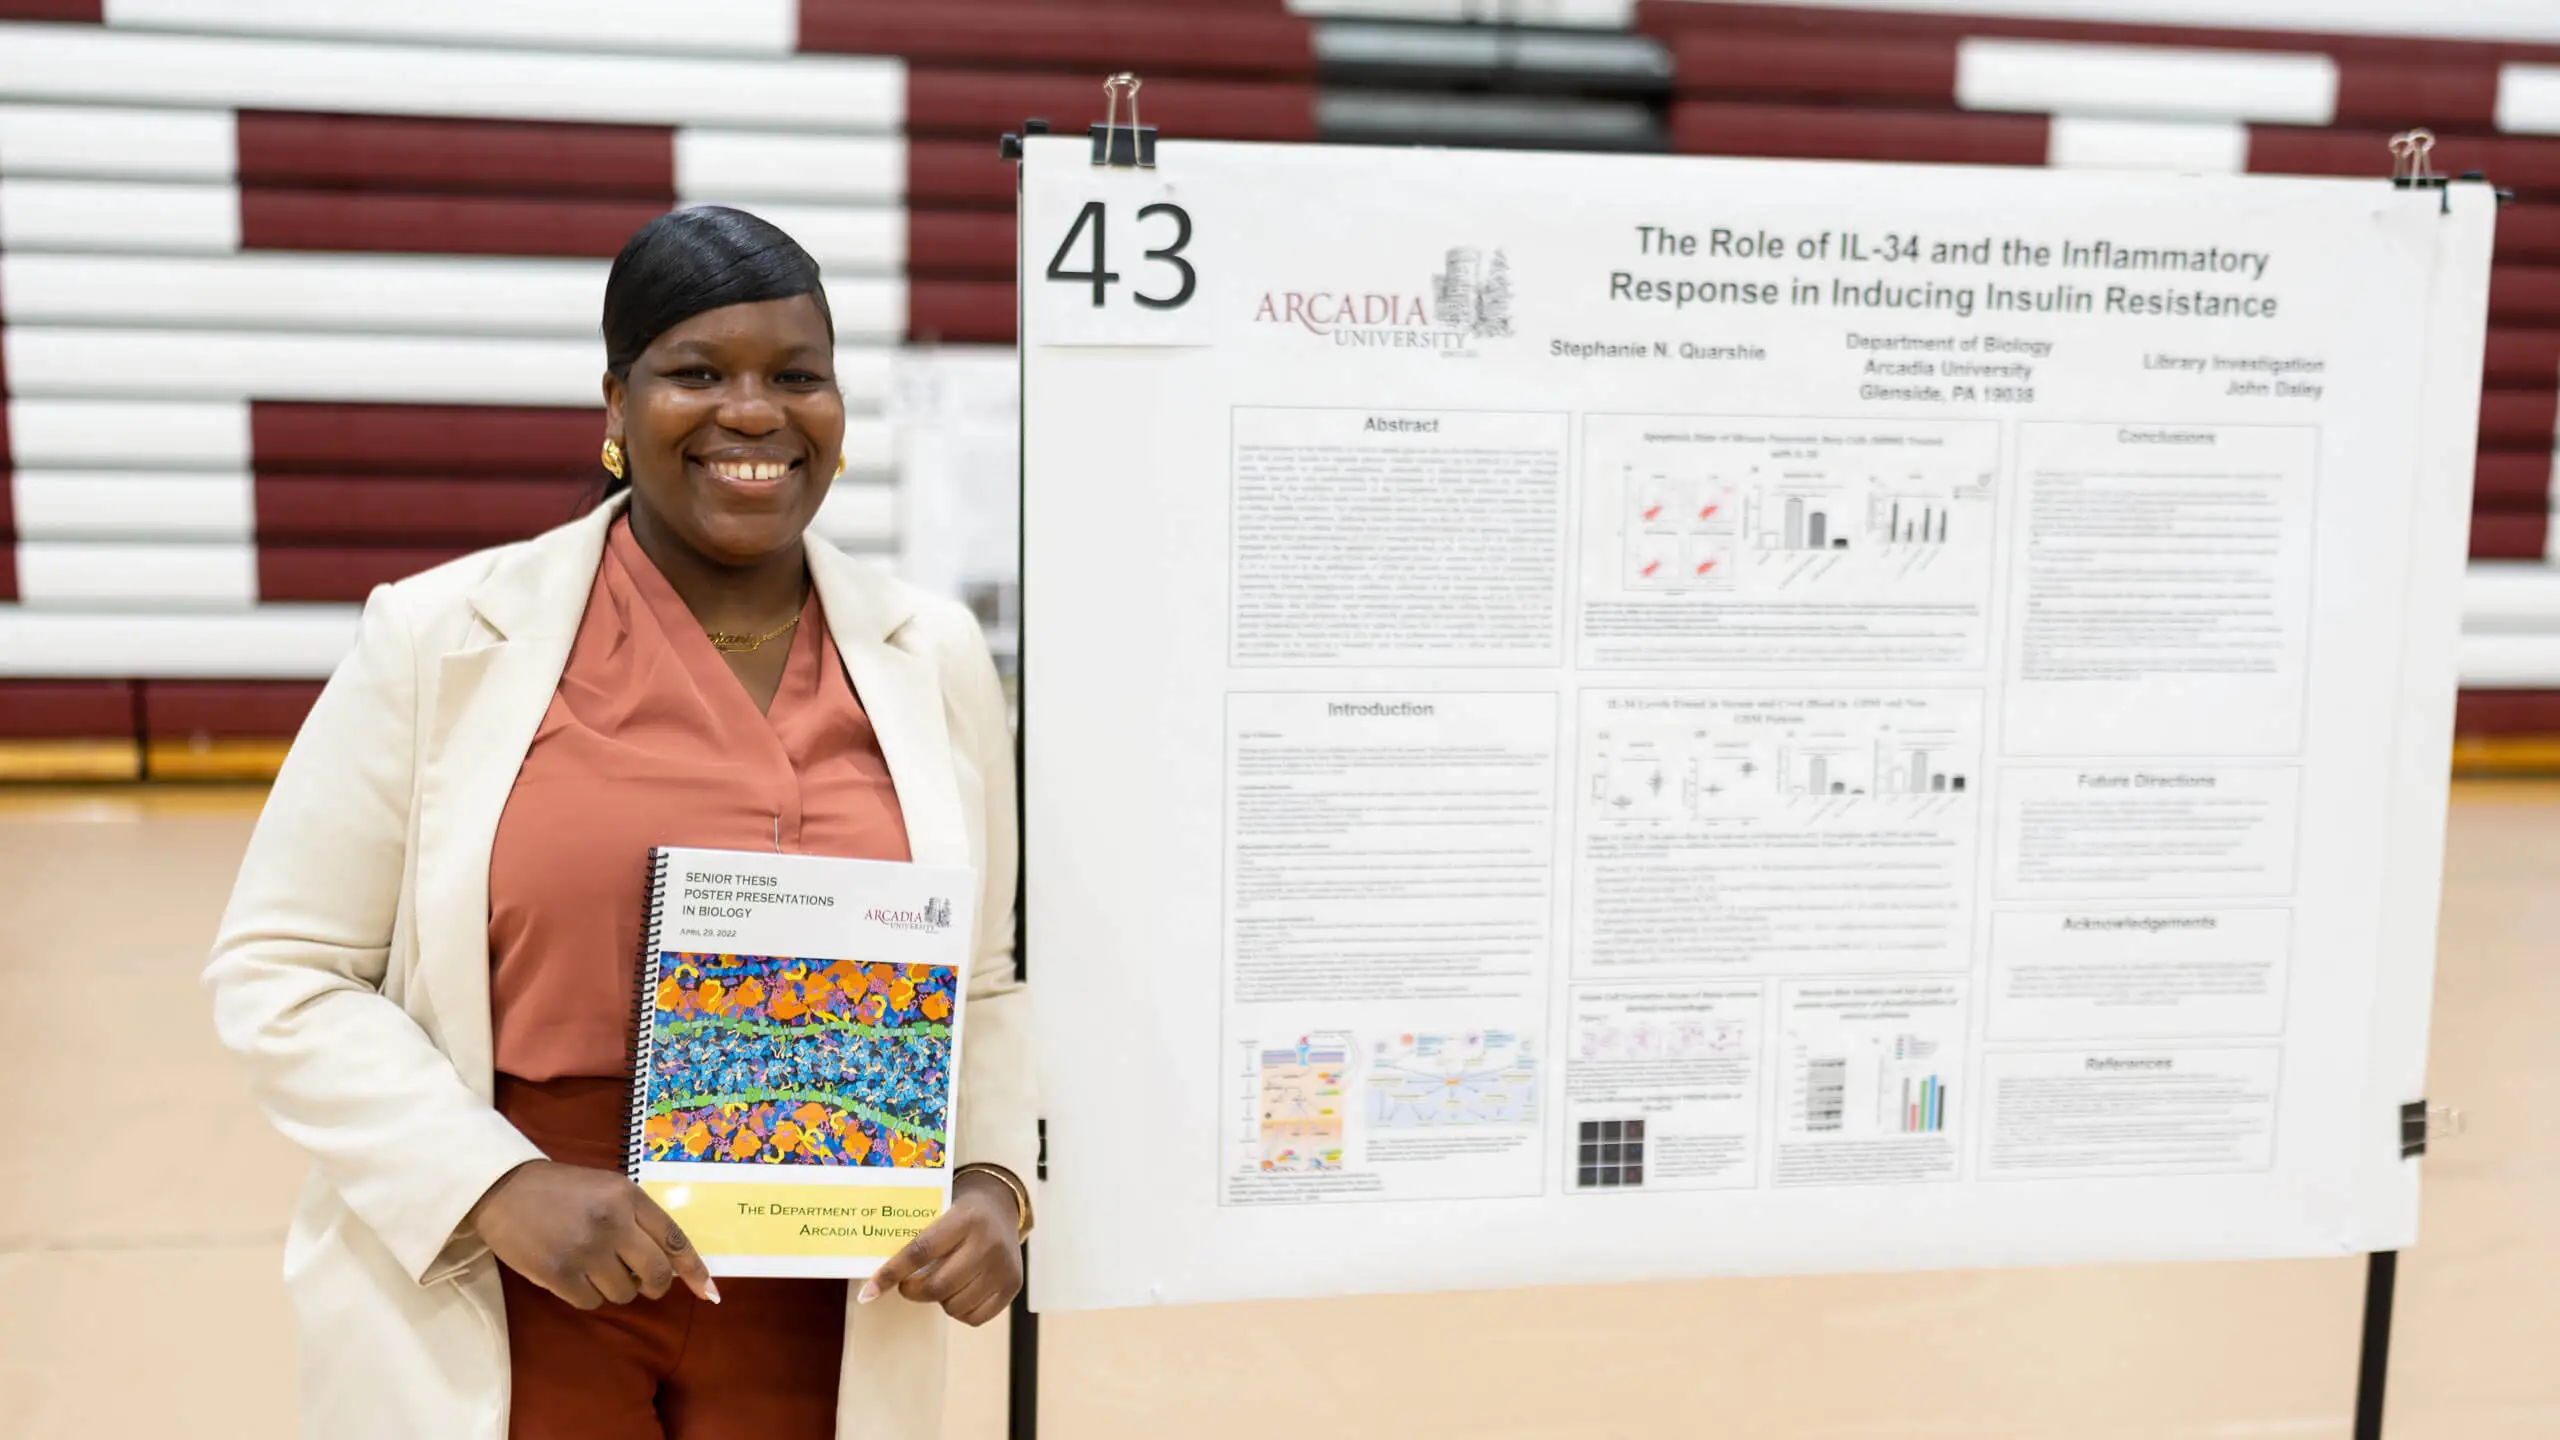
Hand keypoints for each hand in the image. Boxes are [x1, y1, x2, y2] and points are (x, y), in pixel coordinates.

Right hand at [468, 1160, 718, 1310]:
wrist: (503, 1188)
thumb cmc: (562, 1190)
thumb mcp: (609, 1189)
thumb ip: (639, 1218)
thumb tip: (669, 1262)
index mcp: (629, 1197)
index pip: (675, 1239)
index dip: (694, 1270)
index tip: (708, 1292)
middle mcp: (613, 1223)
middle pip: (656, 1274)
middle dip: (654, 1286)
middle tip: (642, 1284)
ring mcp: (585, 1250)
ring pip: (623, 1294)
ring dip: (614, 1289)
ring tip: (593, 1268)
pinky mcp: (558, 1273)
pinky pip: (591, 1303)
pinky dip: (587, 1296)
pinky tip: (572, 1276)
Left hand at [857, 1170, 1022, 1324]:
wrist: (1002, 1209)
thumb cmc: (960, 1214)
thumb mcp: (940, 1213)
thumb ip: (916, 1241)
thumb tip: (876, 1280)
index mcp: (965, 1218)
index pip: (921, 1251)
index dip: (892, 1273)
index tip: (869, 1292)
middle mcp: (988, 1243)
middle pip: (938, 1285)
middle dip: (913, 1291)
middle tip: (907, 1286)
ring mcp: (1004, 1267)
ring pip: (954, 1305)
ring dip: (939, 1300)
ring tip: (942, 1282)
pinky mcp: (1013, 1286)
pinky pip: (974, 1317)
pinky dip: (960, 1311)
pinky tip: (960, 1292)